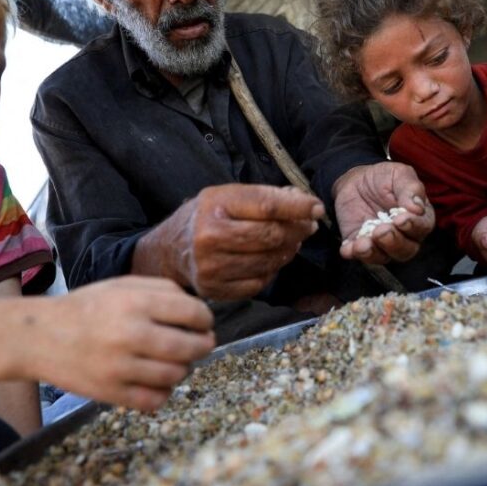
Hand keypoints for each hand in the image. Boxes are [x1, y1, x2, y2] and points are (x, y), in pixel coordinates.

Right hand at [35, 276, 214, 410]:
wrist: (38, 337)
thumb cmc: (86, 308)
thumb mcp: (122, 285)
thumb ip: (162, 290)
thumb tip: (198, 308)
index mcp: (136, 303)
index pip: (194, 313)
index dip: (205, 319)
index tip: (203, 323)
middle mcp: (130, 334)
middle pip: (192, 347)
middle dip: (203, 345)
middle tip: (200, 343)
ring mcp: (120, 367)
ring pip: (177, 375)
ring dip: (183, 368)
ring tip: (173, 360)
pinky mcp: (110, 393)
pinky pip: (156, 400)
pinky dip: (163, 392)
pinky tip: (156, 380)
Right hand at [139, 184, 322, 299]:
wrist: (169, 250)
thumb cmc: (206, 217)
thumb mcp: (227, 195)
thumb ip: (264, 197)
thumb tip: (305, 201)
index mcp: (214, 205)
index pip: (267, 205)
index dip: (298, 207)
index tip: (317, 207)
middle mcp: (209, 236)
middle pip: (272, 235)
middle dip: (298, 230)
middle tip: (309, 226)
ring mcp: (211, 267)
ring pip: (269, 261)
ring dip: (288, 251)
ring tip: (292, 242)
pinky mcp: (215, 289)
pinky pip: (259, 282)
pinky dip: (272, 270)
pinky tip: (270, 259)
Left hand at [333, 162, 434, 263]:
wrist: (356, 181)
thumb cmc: (384, 178)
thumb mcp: (400, 175)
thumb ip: (411, 189)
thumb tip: (417, 207)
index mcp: (419, 218)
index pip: (422, 228)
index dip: (413, 226)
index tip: (401, 219)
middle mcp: (404, 236)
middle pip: (406, 250)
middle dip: (393, 242)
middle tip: (381, 230)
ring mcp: (382, 244)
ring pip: (383, 257)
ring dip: (374, 252)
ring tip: (363, 243)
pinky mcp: (361, 245)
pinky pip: (359, 256)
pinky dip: (353, 253)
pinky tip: (349, 248)